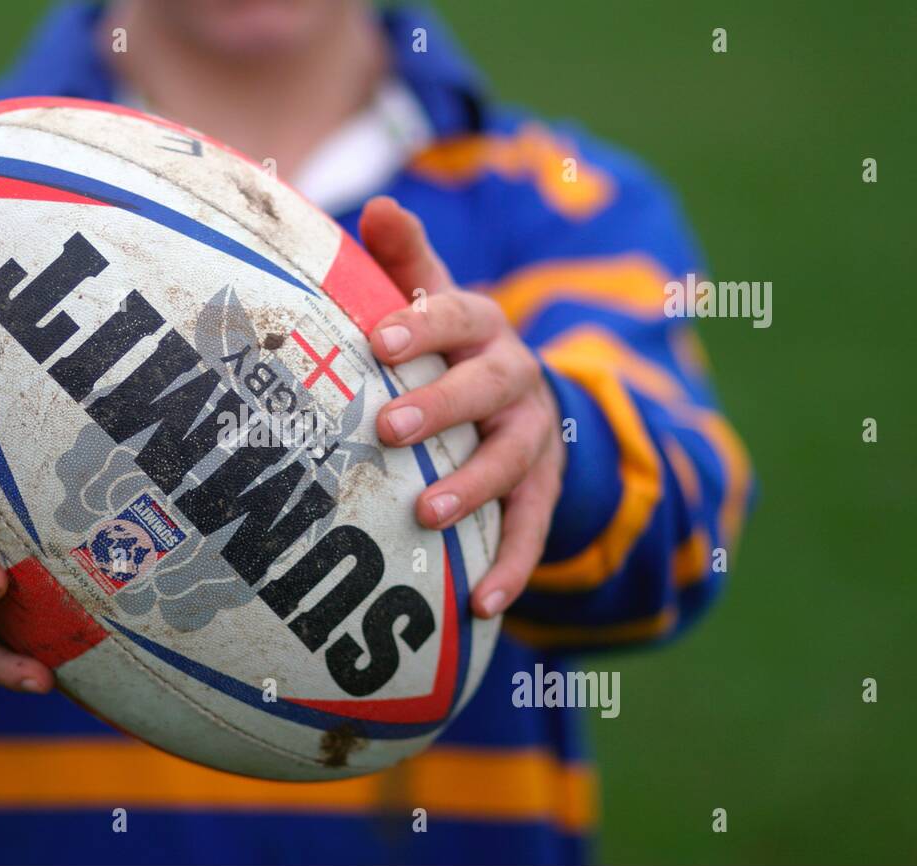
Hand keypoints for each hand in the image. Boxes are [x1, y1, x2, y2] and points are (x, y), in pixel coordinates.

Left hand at [359, 198, 565, 619]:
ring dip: (471, 485)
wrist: (521, 400)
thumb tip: (375, 208)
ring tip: (427, 513)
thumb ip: (404, 262)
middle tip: (388, 428)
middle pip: (487, 385)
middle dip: (442, 404)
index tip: (378, 341)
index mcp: (481, 327)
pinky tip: (483, 606)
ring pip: (511, 459)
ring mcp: (533, 437)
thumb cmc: (449, 348)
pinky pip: (531, 530)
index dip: (423, 323)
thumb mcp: (432, 303)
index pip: (458, 312)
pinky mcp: (541, 490)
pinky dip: (511, 566)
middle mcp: (514, 376)